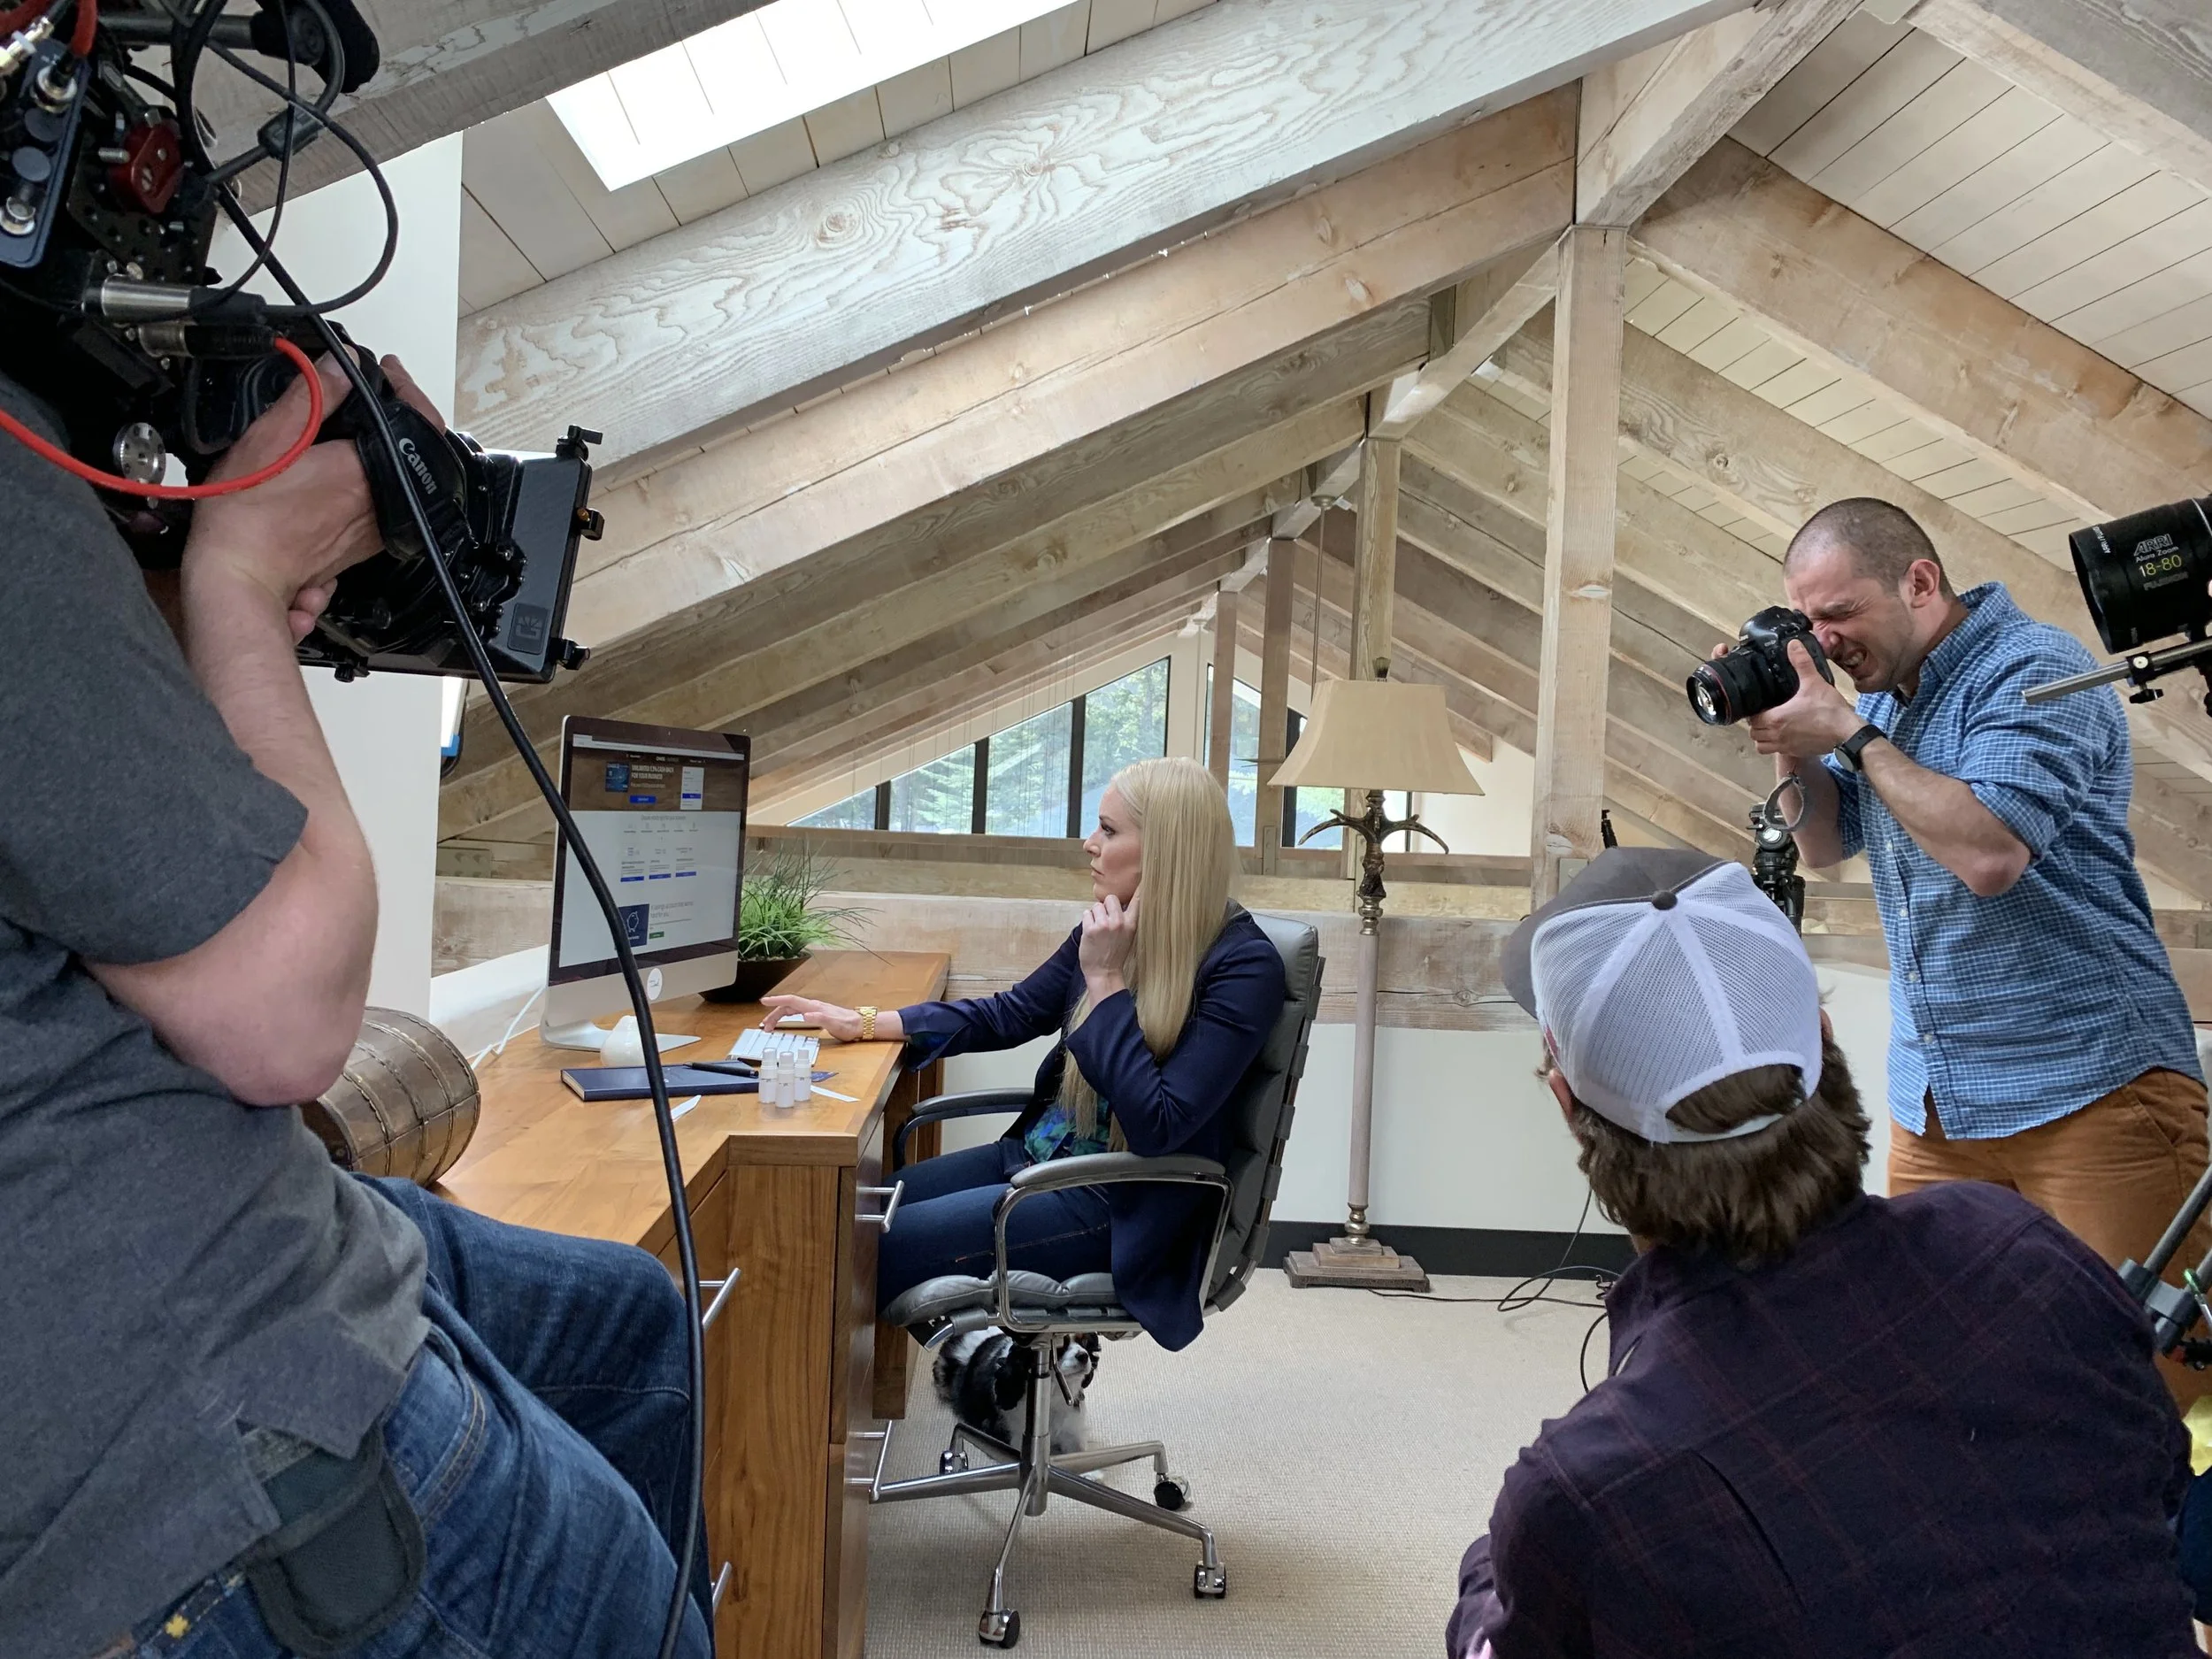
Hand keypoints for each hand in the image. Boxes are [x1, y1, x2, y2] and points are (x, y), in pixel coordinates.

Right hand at [182, 352, 443, 640]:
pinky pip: (386, 500)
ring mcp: (377, 527)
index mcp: (366, 472)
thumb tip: (345, 365)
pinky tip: (347, 464)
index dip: (405, 389)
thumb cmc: (245, 510)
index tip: (387, 371)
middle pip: (412, 447)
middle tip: (373, 391)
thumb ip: (313, 396)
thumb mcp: (271, 437)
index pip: (415, 420)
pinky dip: (375, 475)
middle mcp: (383, 502)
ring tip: (360, 421)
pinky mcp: (365, 545)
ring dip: (387, 445)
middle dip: (398, 413)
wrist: (239, 573)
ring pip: (401, 474)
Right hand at [760, 994, 861, 1041]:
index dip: (776, 1000)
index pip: (791, 1001)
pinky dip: (787, 1016)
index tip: (764, 1001)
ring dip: (779, 1016)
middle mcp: (812, 1006)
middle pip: (788, 1006)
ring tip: (770, 1026)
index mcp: (813, 1007)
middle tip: (765, 1026)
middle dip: (773, 1014)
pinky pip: (797, 1012)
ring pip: (791, 1009)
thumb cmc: (848, 1025)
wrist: (859, 1025)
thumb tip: (806, 1015)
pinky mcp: (816, 1014)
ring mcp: (814, 1009)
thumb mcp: (834, 1024)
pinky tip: (785, 1021)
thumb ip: (820, 1018)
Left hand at [1078, 893, 1137, 991]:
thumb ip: (1125, 920)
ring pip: (1096, 906)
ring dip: (1095, 915)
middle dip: (1106, 907)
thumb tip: (1120, 903)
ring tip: (1098, 930)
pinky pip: (1086, 914)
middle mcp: (1119, 922)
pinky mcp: (1090, 929)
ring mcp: (1104, 925)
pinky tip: (1091, 933)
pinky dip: (1087, 921)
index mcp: (1131, 923)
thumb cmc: (1115, 954)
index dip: (1140, 888)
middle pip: (1110, 898)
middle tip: (1105, 920)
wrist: (1104, 973)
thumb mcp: (1128, 936)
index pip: (1137, 901)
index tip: (1143, 875)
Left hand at [1742, 639, 1861, 759]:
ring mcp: (1785, 747)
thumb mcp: (1814, 682)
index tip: (1763, 704)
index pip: (1752, 718)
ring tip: (1773, 725)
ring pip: (1761, 746)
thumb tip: (1793, 644)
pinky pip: (1776, 752)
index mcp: (1775, 718)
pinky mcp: (1795, 753)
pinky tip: (1787, 734)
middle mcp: (1776, 735)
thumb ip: (1801, 663)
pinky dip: (1776, 745)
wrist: (1846, 733)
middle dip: (1757, 724)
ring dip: (1763, 738)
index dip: (1755, 711)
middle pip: (1754, 733)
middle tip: (1767, 713)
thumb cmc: (1829, 709)